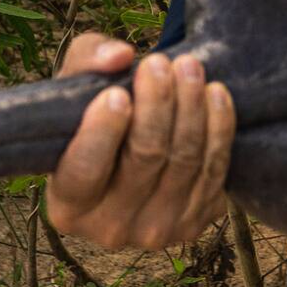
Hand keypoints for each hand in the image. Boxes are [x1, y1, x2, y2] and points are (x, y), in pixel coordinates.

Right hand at [44, 32, 235, 249]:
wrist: (133, 144)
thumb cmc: (94, 108)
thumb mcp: (77, 79)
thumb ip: (87, 61)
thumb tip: (119, 56)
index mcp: (67, 206)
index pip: (85, 172)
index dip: (102, 132)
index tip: (116, 94)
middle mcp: (109, 229)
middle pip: (145, 158)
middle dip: (158, 103)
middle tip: (160, 63)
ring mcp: (156, 230)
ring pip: (185, 161)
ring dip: (192, 107)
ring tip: (189, 67)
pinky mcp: (196, 220)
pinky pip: (215, 170)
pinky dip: (219, 127)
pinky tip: (215, 93)